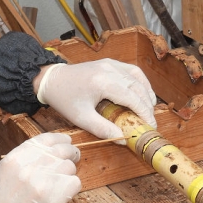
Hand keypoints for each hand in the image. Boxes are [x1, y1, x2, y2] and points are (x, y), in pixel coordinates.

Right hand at [0, 133, 80, 202]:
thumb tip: (51, 147)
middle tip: (73, 159)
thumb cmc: (2, 200)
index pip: (47, 138)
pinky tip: (61, 194)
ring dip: (68, 174)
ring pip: (70, 167)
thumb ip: (26, 155)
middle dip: (71, 154)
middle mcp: (30, 165)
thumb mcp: (6, 169)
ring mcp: (42, 181)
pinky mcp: (53, 197)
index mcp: (17, 156)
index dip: (60, 139)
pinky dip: (71, 188)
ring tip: (57, 184)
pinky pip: (75, 183)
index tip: (66, 143)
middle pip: (63, 150)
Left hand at [35, 59, 156, 140]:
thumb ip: (103, 130)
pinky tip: (142, 94)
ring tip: (149, 109)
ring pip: (138, 77)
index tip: (150, 126)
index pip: (132, 97)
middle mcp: (110, 70)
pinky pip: (131, 71)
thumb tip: (124, 139)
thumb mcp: (82, 119)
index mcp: (103, 82)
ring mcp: (110, 64)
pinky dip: (140, 82)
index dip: (144, 112)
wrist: (52, 80)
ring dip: (146, 93)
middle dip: (147, 105)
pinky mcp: (109, 63)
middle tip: (150, 122)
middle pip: (138, 87)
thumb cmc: (65, 100)